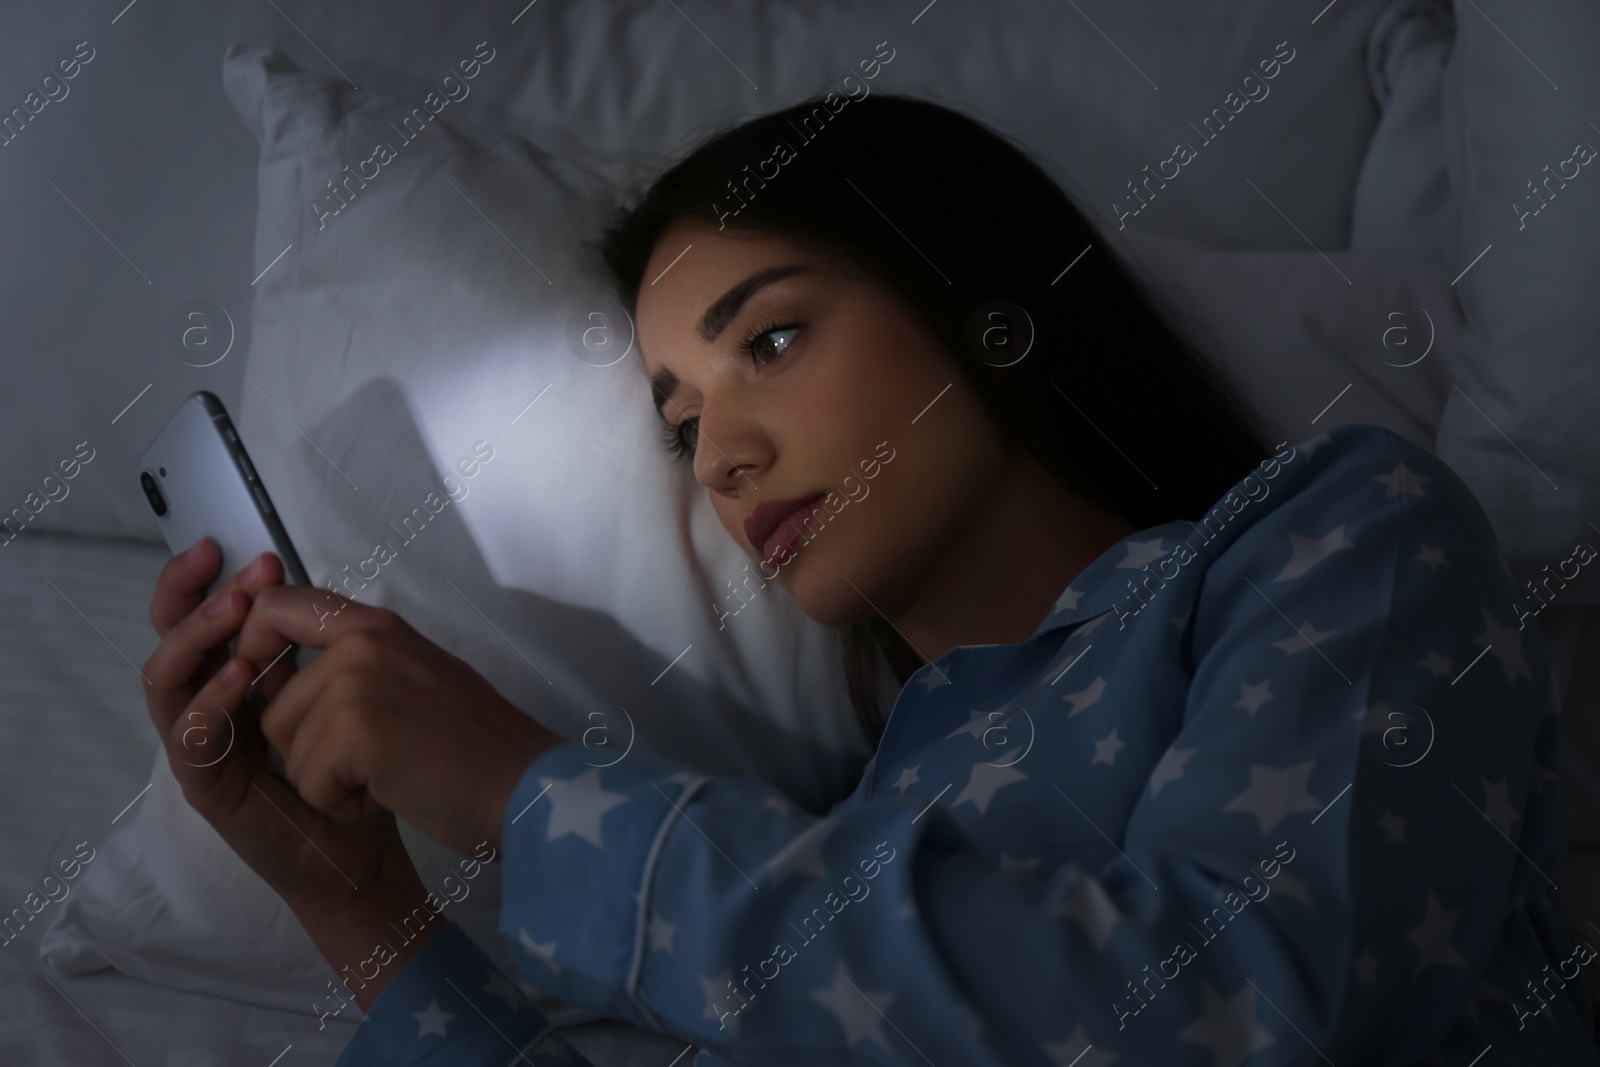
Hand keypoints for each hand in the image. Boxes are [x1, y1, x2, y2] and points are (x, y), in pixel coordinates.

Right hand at [142, 538, 440, 1007]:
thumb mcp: (333, 695)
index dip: (217, 581)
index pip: (202, 620)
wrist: (361, 851)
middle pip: (168, 639)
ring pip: (164, 681)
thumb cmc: (350, 771)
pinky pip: (190, 737)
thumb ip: (309, 648)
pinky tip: (241, 676)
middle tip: (218, 559)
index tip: (259, 554)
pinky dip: (211, 700)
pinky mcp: (206, 787)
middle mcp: (205, 710)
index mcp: (232, 683)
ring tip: (234, 609)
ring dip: (197, 637)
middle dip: (188, 592)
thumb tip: (297, 586)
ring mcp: (200, 749)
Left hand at [235, 570, 565, 855]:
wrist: (525, 786)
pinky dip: (344, 805)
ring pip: (286, 748)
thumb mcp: (418, 677)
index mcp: (379, 625)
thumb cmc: (480, 747)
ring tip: (391, 775)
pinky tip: (392, 794)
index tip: (266, 682)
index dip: (255, 645)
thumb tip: (287, 672)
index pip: (280, 605)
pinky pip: (309, 784)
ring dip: (328, 780)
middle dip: (307, 748)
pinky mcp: (354, 731)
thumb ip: (360, 664)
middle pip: (274, 700)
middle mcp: (363, 641)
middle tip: (373, 759)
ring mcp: (356, 682)